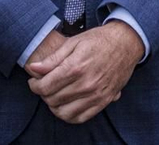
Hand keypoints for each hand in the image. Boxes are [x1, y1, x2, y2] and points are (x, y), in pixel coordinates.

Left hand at [26, 21, 143, 123]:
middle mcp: (86, 84)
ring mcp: (96, 94)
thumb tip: (33, 68)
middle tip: (44, 86)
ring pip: (63, 112)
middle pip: (52, 100)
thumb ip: (52, 59)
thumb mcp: (73, 42)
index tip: (34, 82)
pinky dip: (69, 115)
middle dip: (43, 94)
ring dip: (54, 106)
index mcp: (75, 67)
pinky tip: (66, 105)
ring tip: (54, 96)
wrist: (126, 43)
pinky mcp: (104, 101)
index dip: (34, 86)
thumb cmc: (98, 40)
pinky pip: (80, 117)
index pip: (45, 87)